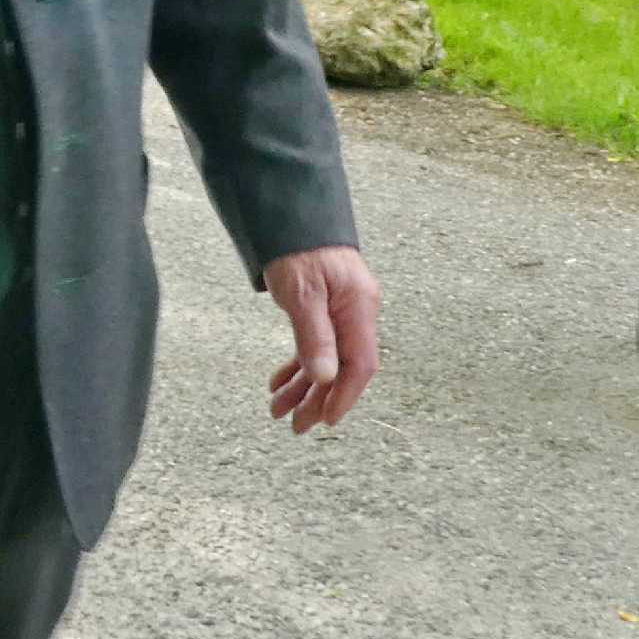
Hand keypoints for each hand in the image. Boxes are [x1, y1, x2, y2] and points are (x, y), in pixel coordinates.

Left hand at [264, 246, 378, 435]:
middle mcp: (355, 313)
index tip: (325, 419)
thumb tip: (326, 378)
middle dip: (318, 399)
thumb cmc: (299, 249)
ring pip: (326, 360)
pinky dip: (297, 365)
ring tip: (278, 410)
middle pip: (342, 368)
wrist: (292, 213)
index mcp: (358, 309)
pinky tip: (278, 383)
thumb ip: (315, 336)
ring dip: (303, 386)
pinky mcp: (324, 309)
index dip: (345, 396)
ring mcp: (341, 312)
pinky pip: (315, 345)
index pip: (360, 365)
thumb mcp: (303, 294)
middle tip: (295, 425)